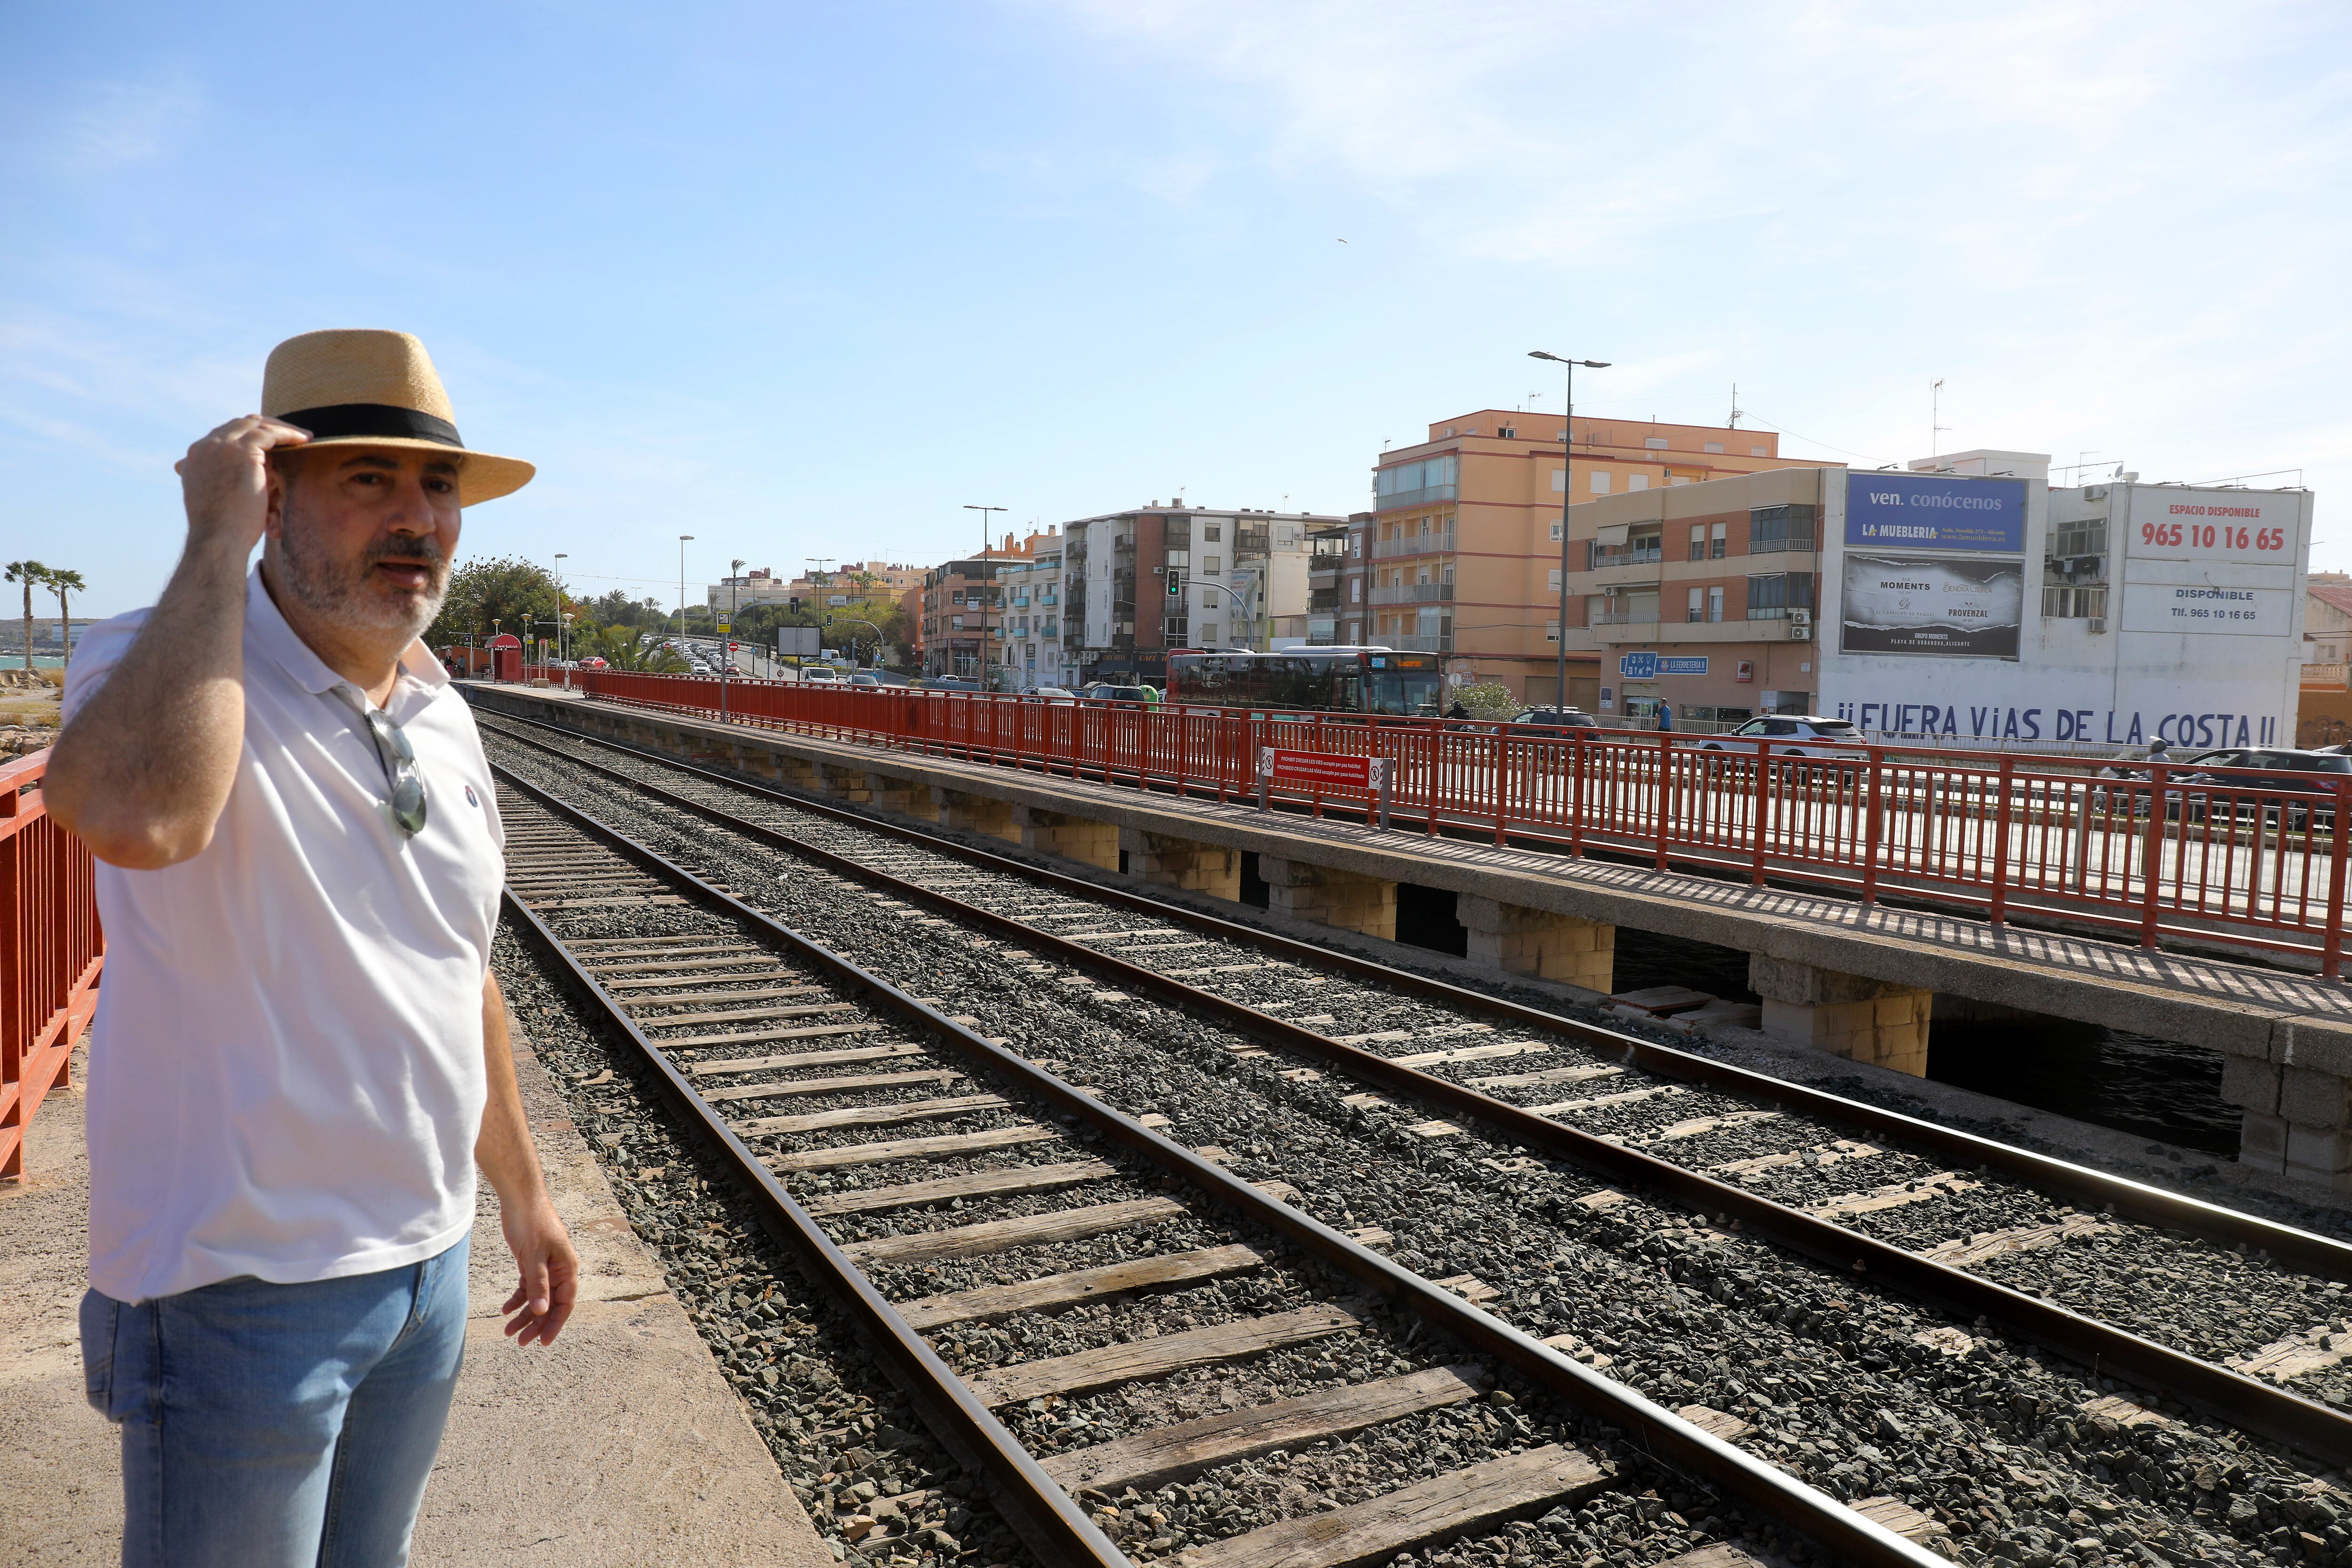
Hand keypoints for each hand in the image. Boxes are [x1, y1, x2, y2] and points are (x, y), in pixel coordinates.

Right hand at [173, 415, 310, 558]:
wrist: (217, 540)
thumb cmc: (222, 529)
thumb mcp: (216, 498)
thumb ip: (220, 481)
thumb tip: (234, 481)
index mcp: (195, 457)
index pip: (225, 435)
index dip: (249, 435)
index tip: (271, 441)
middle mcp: (205, 446)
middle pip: (240, 424)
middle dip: (266, 426)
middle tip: (290, 434)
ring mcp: (222, 446)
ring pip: (256, 424)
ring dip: (281, 428)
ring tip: (303, 436)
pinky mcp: (242, 451)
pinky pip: (270, 433)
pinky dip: (288, 434)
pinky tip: (304, 440)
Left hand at [497, 1193, 578, 1347]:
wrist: (520, 1198)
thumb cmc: (532, 1222)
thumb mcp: (534, 1255)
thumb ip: (538, 1284)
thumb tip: (542, 1312)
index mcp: (567, 1268)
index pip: (565, 1303)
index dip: (555, 1324)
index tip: (543, 1342)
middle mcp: (558, 1270)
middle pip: (550, 1304)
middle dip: (536, 1324)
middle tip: (520, 1341)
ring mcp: (544, 1267)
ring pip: (537, 1298)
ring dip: (524, 1315)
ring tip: (508, 1330)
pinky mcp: (530, 1262)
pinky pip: (526, 1287)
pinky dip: (517, 1300)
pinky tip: (504, 1310)